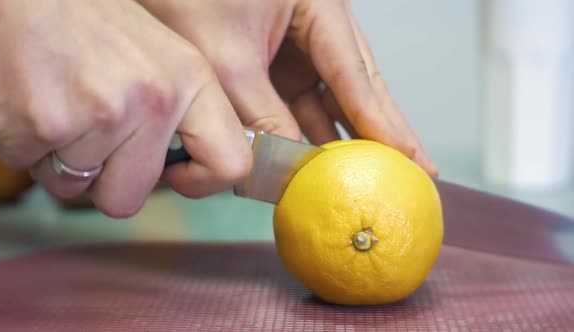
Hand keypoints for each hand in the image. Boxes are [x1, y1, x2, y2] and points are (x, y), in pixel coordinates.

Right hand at [0, 0, 251, 216]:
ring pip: (75, 186)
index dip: (200, 182)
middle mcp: (154, 99)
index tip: (175, 172)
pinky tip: (30, 102)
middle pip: (129, 198)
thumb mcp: (157, 54)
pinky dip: (26, 146)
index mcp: (190, 80)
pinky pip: (33, 169)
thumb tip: (194, 163)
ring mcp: (102, 113)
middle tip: (87, 133)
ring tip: (56, 104)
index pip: (231, 163)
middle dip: (101, 179)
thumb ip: (180, 111)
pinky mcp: (45, 123)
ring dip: (59, 159)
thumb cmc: (84, 20)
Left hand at [136, 0, 437, 175]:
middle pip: (359, 88)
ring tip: (373, 177)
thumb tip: (286, 163)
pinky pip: (302, 104)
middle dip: (382, 133)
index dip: (385, 124)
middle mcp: (318, 27)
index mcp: (318, 9)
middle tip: (417, 171)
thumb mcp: (224, 58)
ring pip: (332, 100)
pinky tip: (321, 164)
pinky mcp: (279, 64)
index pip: (357, 76)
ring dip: (344, 139)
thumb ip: (259, 114)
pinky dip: (308, 133)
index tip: (413, 160)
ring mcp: (299, 47)